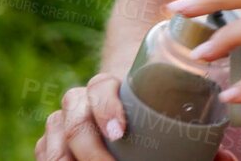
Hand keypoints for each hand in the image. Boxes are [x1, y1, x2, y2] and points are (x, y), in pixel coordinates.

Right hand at [31, 73, 238, 160]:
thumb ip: (196, 140)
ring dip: (67, 157)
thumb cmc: (147, 110)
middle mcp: (78, 101)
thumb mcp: (164, 118)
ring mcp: (60, 121)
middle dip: (91, 149)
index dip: (107, 108)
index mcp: (107, 85)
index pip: (100, 88)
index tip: (121, 132)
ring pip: (54, 138)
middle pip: (74, 119)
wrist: (111, 100)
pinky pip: (44, 152)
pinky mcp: (51, 141)